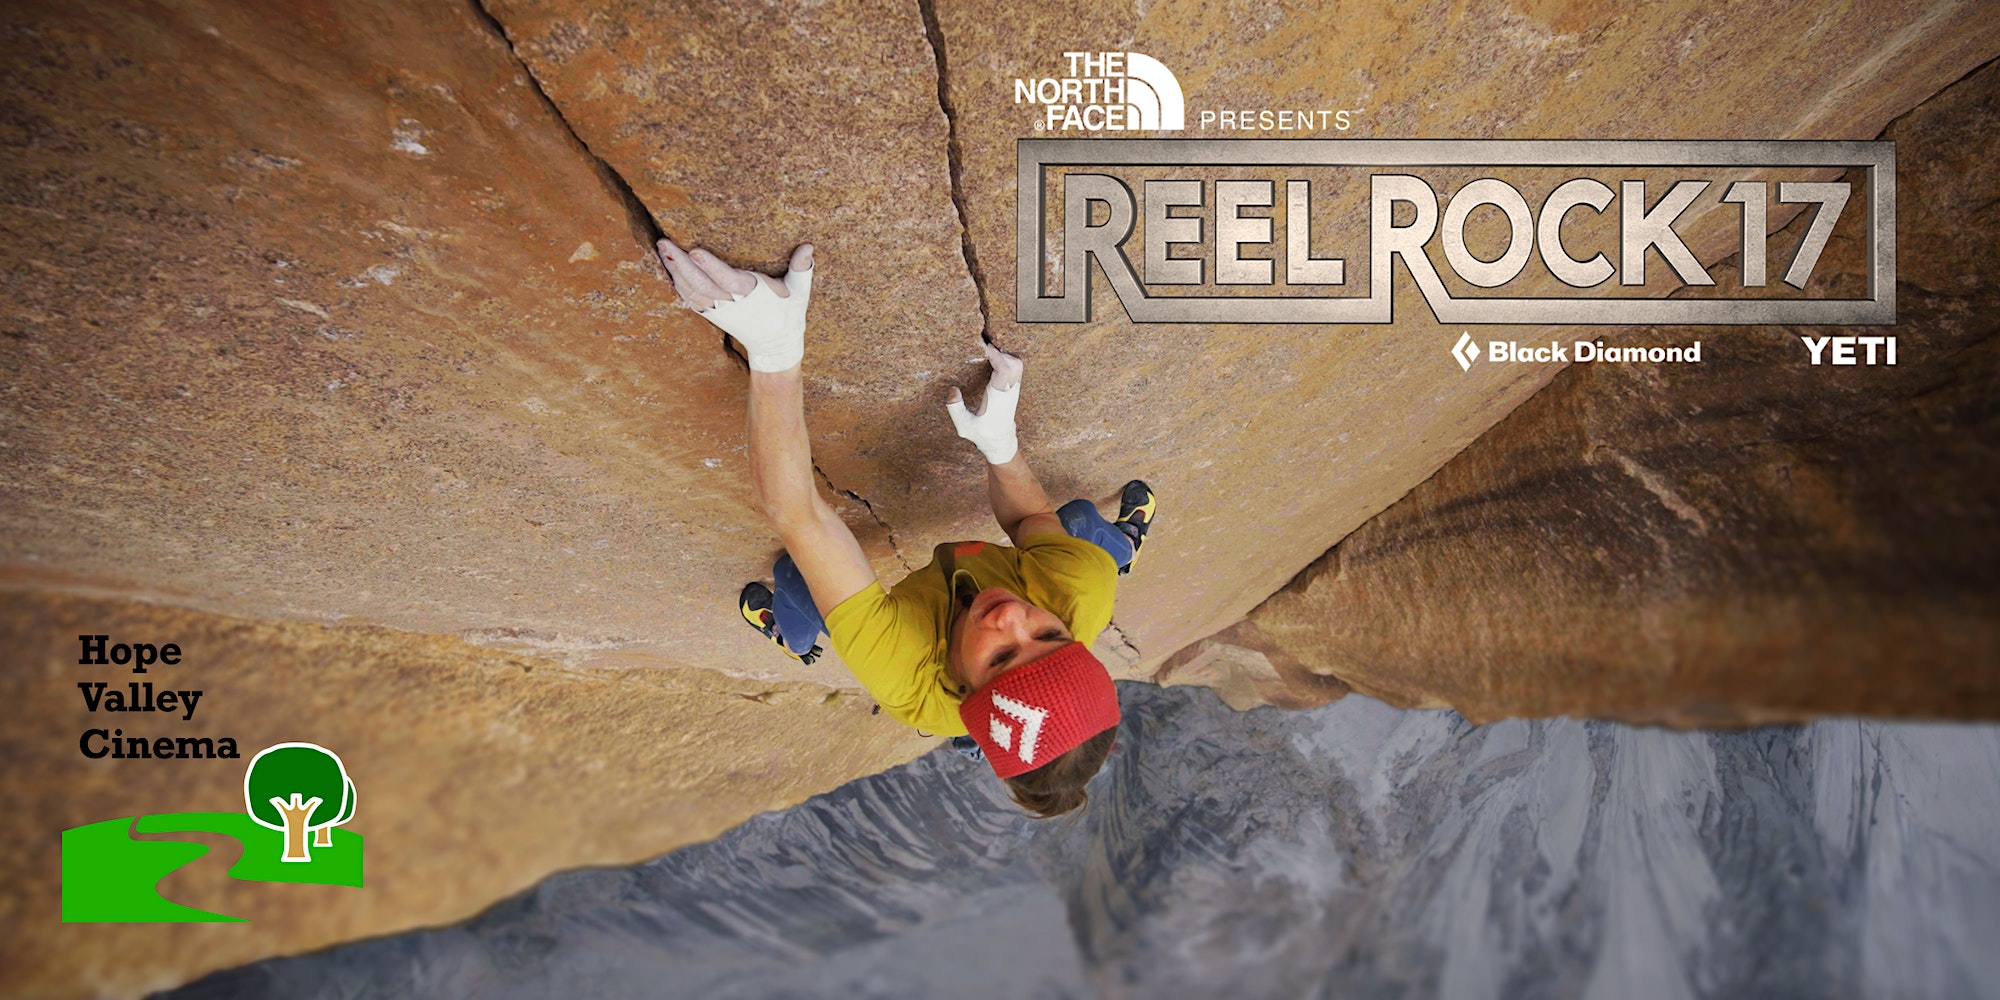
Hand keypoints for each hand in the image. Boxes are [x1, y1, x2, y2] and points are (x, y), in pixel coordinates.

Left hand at [657, 237, 813, 372]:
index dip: (710, 266)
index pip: (727, 279)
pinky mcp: (712, 314)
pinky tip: (668, 267)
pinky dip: (678, 284)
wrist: (775, 345)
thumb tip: (809, 247)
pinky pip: (690, 299)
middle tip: (665, 243)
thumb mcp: (800, 292)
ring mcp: (719, 311)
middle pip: (701, 284)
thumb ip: (802, 269)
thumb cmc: (788, 312)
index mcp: (752, 295)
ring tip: (662, 249)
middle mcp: (732, 303)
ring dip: (675, 271)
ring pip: (692, 291)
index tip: (695, 251)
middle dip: (681, 263)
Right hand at [946, 341, 1022, 464]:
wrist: (1000, 442)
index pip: (1004, 370)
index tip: (985, 347)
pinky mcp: (1014, 390)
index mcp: (999, 398)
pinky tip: (994, 359)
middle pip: (1014, 363)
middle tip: (984, 347)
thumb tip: (953, 389)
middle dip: (1000, 353)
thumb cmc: (982, 434)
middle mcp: (1009, 392)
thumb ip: (955, 408)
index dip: (996, 356)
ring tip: (988, 352)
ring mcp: (1014, 390)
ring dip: (1004, 356)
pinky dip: (1007, 360)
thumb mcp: (964, 426)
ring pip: (1017, 365)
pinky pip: (1015, 369)